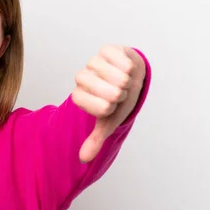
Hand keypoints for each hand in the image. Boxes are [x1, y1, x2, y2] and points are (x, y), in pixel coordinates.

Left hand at [72, 45, 145, 162]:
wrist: (128, 77)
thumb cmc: (117, 101)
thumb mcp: (107, 122)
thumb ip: (95, 140)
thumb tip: (83, 159)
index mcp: (79, 96)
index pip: (101, 108)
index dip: (113, 108)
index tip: (111, 105)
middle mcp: (82, 78)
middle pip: (111, 93)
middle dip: (121, 96)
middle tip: (118, 93)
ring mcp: (93, 62)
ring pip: (119, 78)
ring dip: (127, 82)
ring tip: (122, 81)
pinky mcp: (106, 49)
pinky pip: (125, 63)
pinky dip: (130, 69)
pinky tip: (125, 68)